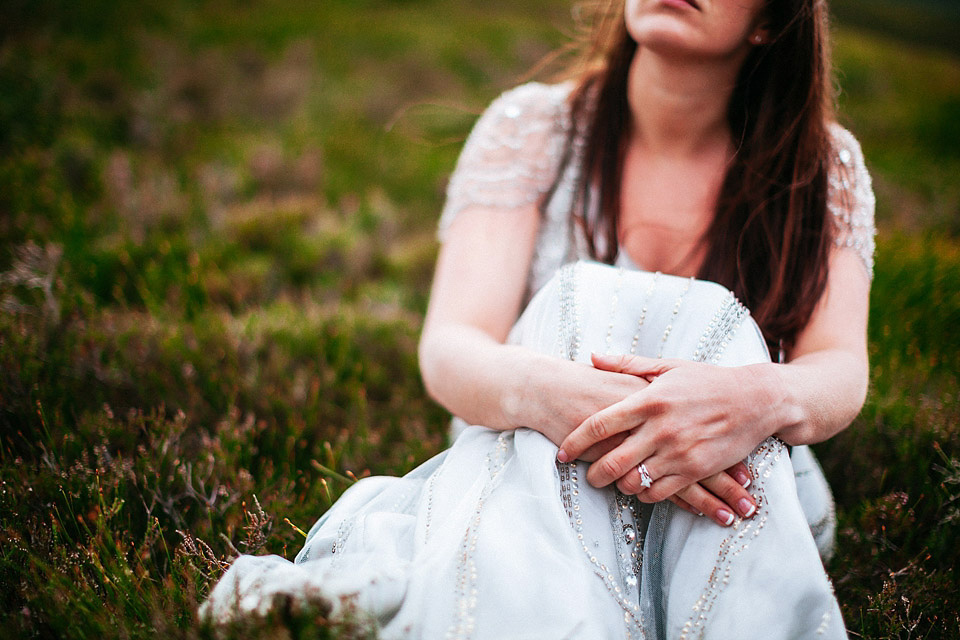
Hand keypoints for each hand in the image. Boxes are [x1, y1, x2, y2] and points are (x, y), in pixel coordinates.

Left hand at [557, 353, 777, 523]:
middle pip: (612, 461)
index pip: (600, 425)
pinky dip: (645, 494)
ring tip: (616, 481)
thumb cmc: (708, 380)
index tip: (562, 453)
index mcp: (648, 399)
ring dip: (620, 485)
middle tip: (588, 475)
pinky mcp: (697, 470)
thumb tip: (592, 357)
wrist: (757, 399)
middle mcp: (660, 428)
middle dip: (592, 474)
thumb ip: (627, 364)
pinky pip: (660, 493)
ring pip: (634, 481)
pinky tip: (642, 487)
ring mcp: (679, 451)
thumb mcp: (668, 366)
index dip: (575, 442)